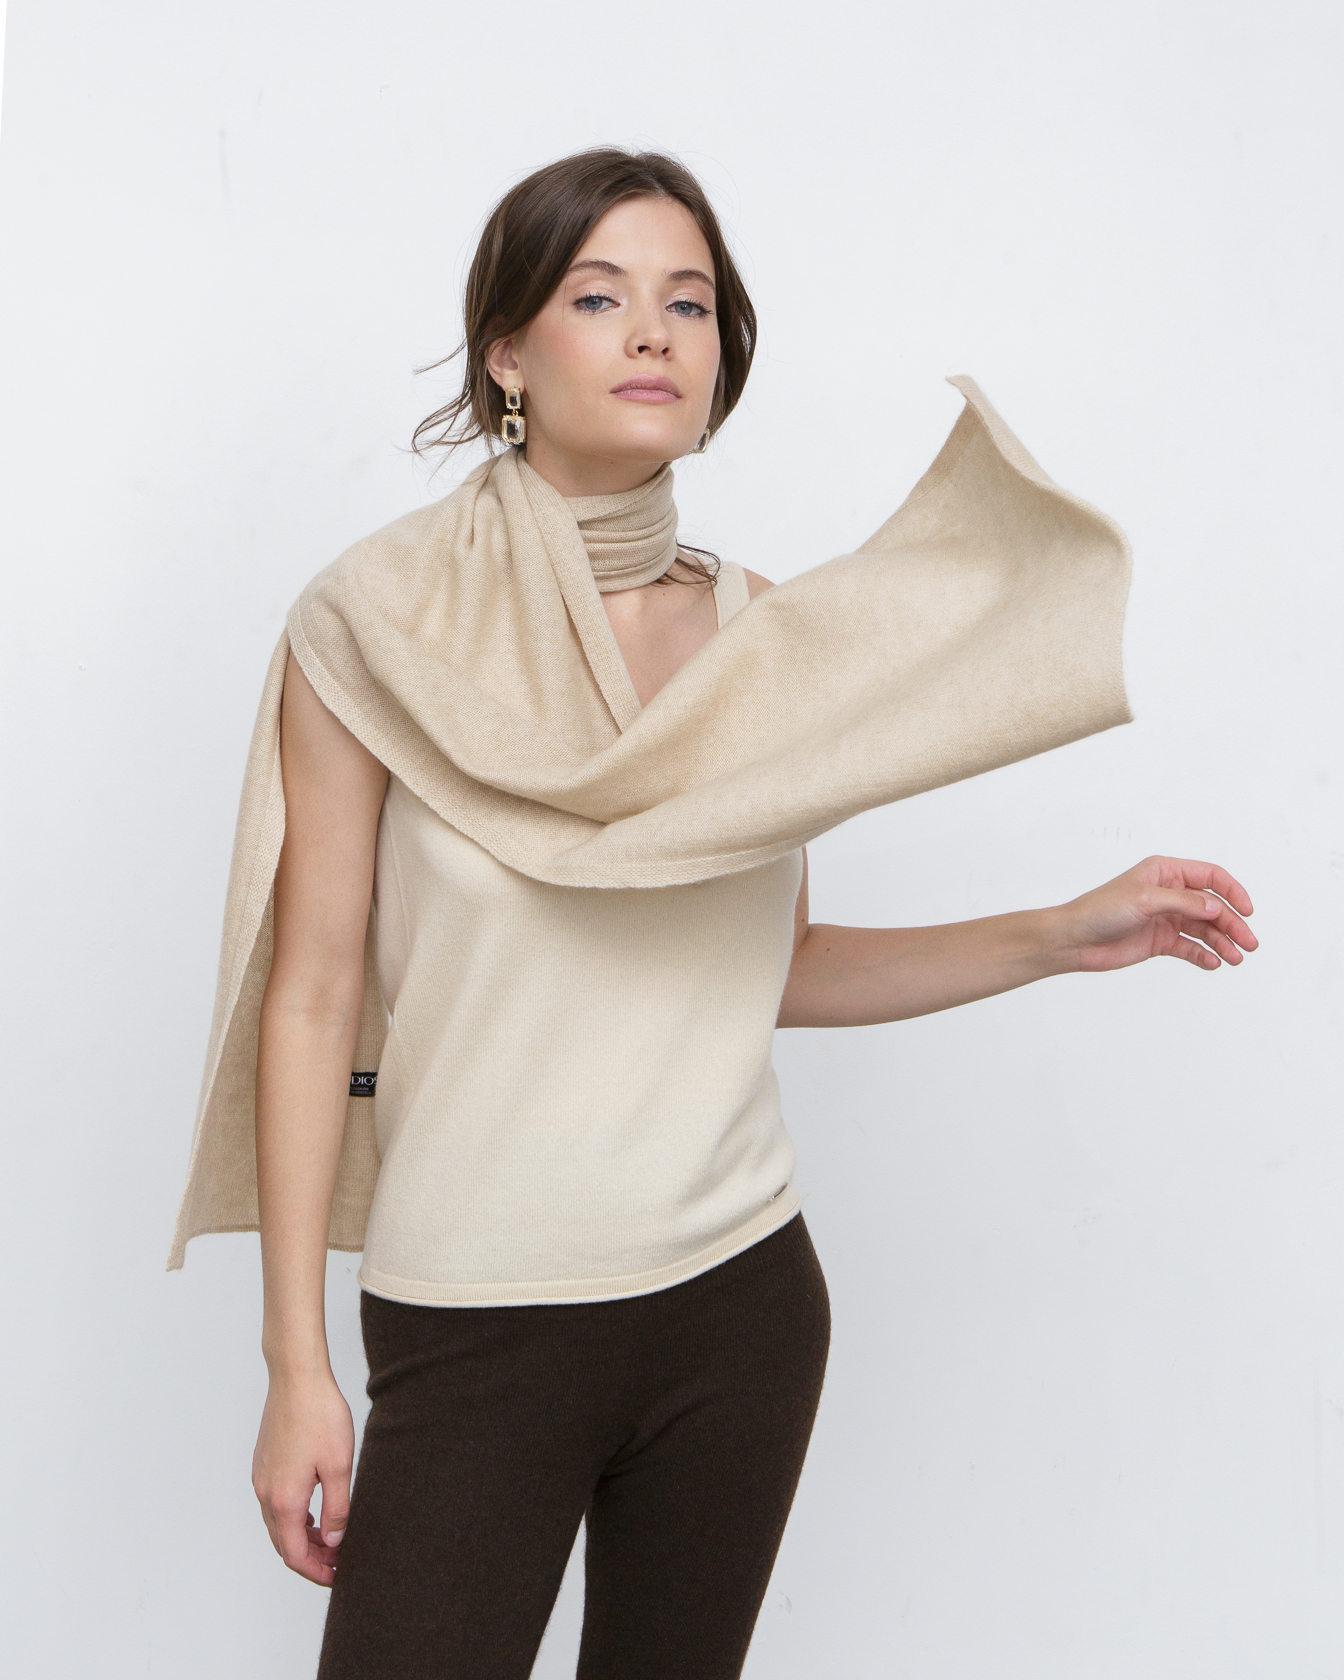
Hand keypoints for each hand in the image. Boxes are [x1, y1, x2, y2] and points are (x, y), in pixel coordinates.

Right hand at [252, 1369, 354, 1586]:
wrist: (296, 1377)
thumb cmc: (320, 1415)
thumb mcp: (339, 1466)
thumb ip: (337, 1509)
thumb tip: (333, 1542)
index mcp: (285, 1500)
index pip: (294, 1554)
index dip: (316, 1572)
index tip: (337, 1577)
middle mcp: (266, 1493)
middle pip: (283, 1544)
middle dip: (309, 1559)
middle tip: (337, 1562)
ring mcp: (261, 1478)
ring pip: (277, 1525)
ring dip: (300, 1539)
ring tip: (329, 1540)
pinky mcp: (262, 1464)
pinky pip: (273, 1505)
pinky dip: (292, 1519)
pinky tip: (312, 1512)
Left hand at [1055, 855, 1256, 973]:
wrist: (1075, 940)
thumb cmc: (1100, 910)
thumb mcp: (1144, 900)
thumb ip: (1182, 902)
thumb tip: (1216, 907)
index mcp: (1165, 873)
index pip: (1210, 877)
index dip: (1233, 892)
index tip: (1248, 911)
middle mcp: (1169, 893)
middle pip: (1213, 906)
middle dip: (1233, 924)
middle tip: (1249, 945)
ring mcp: (1166, 918)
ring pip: (1205, 929)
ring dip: (1222, 943)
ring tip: (1235, 959)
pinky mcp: (1161, 941)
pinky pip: (1190, 947)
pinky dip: (1204, 955)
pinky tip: (1214, 963)